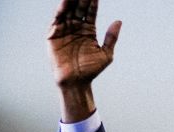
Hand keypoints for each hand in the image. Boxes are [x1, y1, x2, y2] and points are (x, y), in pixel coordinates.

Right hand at [47, 0, 121, 119]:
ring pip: (68, 11)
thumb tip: (119, 21)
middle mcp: (76, 28)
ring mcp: (65, 30)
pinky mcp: (54, 35)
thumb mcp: (106, 54)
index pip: (91, 12)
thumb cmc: (91, 71)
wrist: (76, 82)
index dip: (93, 2)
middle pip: (79, 8)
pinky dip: (61, 10)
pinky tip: (66, 2)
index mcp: (89, 30)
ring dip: (71, 0)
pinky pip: (58, 19)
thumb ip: (111, 37)